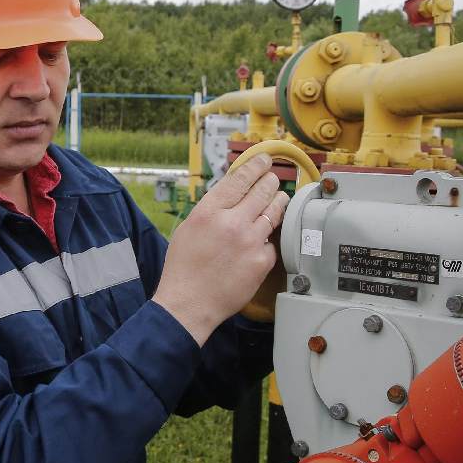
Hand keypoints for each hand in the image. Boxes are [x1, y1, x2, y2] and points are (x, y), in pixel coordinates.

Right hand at [152, 154, 288, 344]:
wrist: (189, 303)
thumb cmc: (183, 268)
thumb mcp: (188, 228)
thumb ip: (211, 210)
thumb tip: (231, 195)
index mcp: (208, 212)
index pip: (239, 179)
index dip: (255, 165)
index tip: (263, 159)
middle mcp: (231, 223)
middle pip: (262, 190)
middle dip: (270, 181)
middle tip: (273, 177)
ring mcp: (250, 242)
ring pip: (274, 212)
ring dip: (278, 202)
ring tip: (279, 198)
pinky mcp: (262, 261)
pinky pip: (271, 242)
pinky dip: (267, 239)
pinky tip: (261, 240)